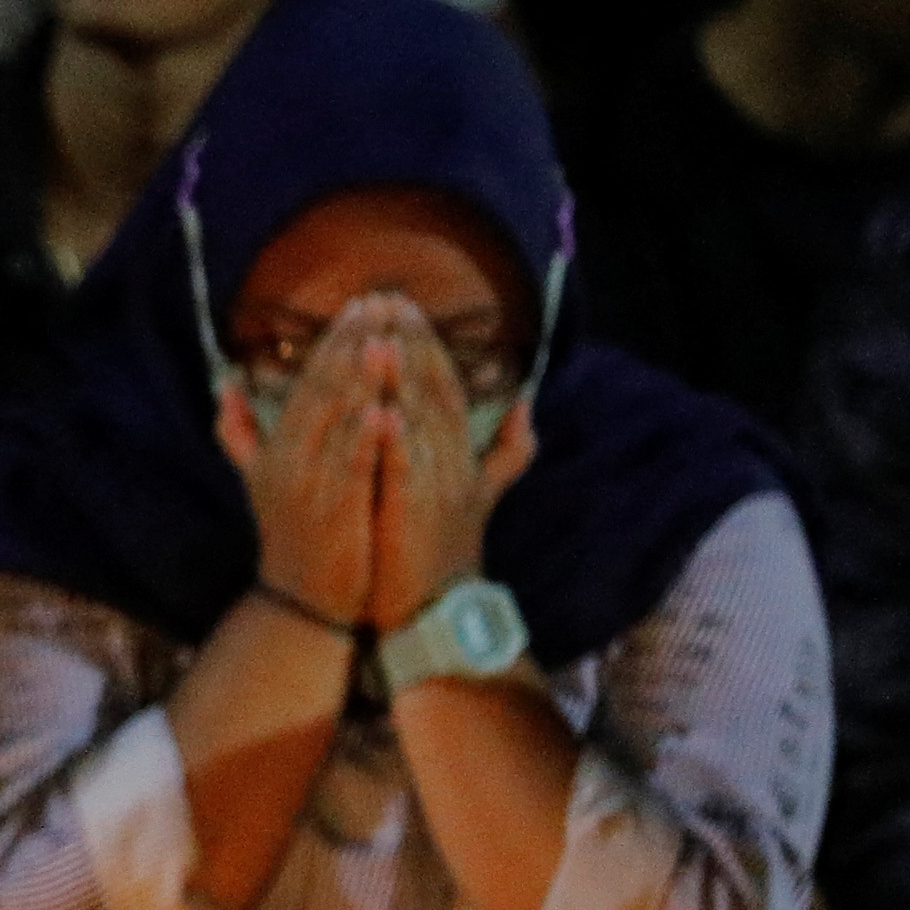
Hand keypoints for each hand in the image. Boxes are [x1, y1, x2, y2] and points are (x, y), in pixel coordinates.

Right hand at [217, 301, 399, 632]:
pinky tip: (386, 408)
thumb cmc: (289, 536)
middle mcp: (290, 459)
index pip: (307, 381)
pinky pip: (351, 468)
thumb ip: (239, 430)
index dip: (333, 341)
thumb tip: (224, 385)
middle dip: (351, 344)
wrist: (300, 600)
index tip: (360, 305)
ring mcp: (311, 485)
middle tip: (378, 303)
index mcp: (277, 447)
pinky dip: (366, 437)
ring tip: (384, 339)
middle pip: (323, 390)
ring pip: (337, 423)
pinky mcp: (335, 512)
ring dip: (361, 379)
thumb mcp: (257, 479)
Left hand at [368, 314, 535, 630]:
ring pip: (420, 422)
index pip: (445, 384)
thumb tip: (528, 404)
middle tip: (386, 298)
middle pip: (432, 391)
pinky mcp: (415, 515)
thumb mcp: (482, 493)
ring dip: (402, 377)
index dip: (426, 341)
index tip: (401, 303)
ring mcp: (436, 487)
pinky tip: (380, 410)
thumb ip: (507, 448)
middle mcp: (453, 462)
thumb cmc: (447, 550)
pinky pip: (406, 472)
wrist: (437, 611)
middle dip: (411, 342)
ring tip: (381, 334)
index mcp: (461, 452)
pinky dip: (395, 441)